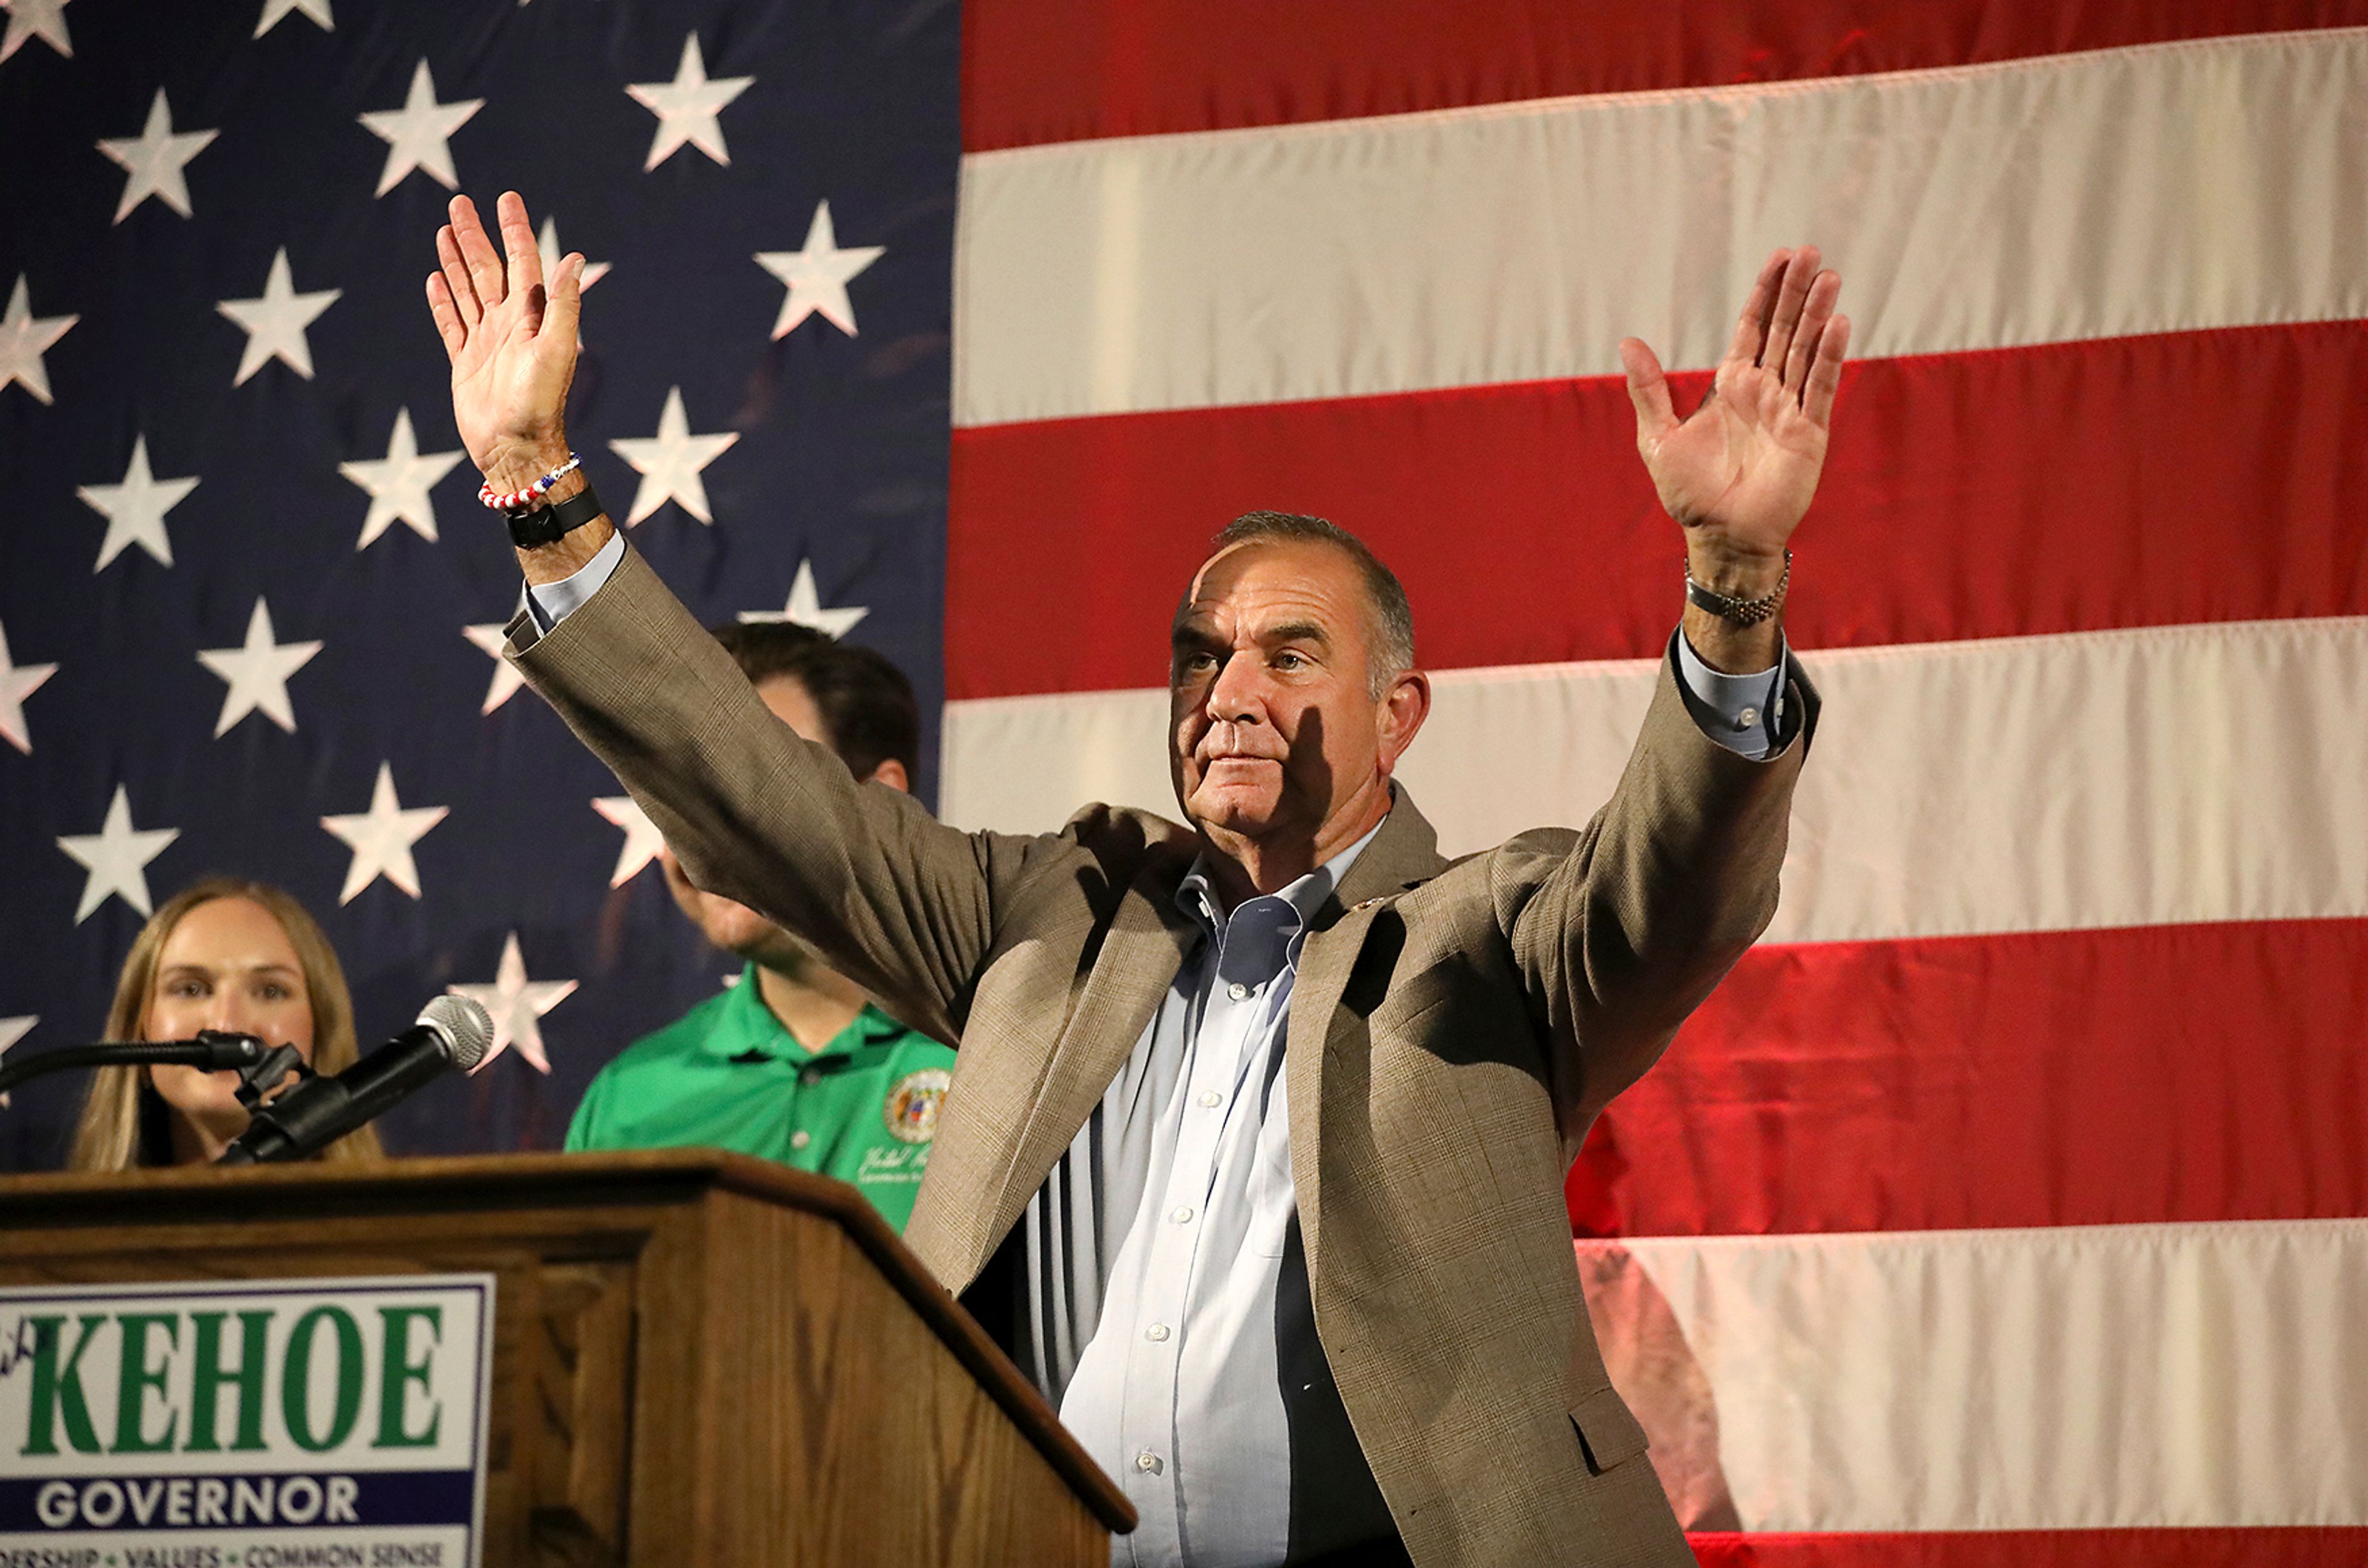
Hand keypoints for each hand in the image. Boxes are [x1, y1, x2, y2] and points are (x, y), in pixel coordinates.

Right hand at [425, 191, 582, 492]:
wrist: (516, 448)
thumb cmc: (540, 402)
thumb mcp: (556, 349)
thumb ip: (563, 304)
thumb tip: (576, 258)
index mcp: (531, 317)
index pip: (522, 262)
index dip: (514, 230)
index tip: (507, 199)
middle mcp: (508, 325)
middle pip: (487, 269)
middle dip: (475, 236)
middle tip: (459, 202)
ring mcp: (485, 343)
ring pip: (467, 290)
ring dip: (456, 261)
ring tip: (445, 230)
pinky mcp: (465, 363)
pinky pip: (451, 324)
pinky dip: (443, 301)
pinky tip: (435, 279)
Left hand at [1619, 247, 1847, 592]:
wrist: (1719, 537)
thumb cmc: (1690, 493)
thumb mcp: (1658, 437)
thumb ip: (1649, 390)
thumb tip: (1628, 342)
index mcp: (1731, 385)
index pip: (1753, 328)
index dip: (1766, 293)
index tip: (1779, 257)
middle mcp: (1764, 391)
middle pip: (1784, 331)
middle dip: (1795, 293)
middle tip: (1808, 253)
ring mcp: (1789, 409)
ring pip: (1806, 352)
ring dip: (1818, 315)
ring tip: (1828, 277)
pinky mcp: (1808, 433)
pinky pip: (1820, 389)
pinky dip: (1830, 357)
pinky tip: (1838, 325)